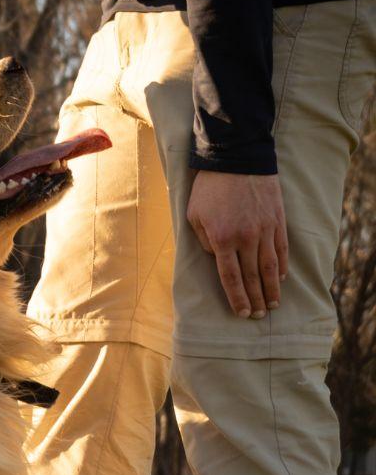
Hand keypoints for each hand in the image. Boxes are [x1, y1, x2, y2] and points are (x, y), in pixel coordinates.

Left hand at [186, 171, 288, 318]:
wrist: (236, 159)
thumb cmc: (209, 189)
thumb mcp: (194, 216)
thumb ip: (204, 242)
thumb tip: (217, 258)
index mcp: (222, 239)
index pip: (231, 277)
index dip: (237, 298)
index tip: (243, 313)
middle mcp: (246, 238)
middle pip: (252, 277)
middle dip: (256, 299)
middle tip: (259, 315)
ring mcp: (265, 229)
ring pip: (270, 267)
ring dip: (272, 288)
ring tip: (274, 304)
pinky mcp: (278, 219)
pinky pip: (281, 249)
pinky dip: (281, 266)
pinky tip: (280, 278)